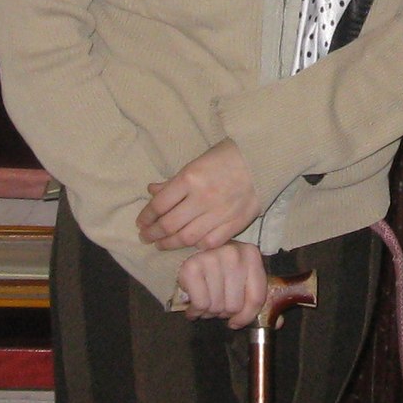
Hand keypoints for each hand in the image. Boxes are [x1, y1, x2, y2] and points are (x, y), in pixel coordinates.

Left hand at [137, 139, 261, 251]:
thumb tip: (151, 192)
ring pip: (186, 237)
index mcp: (190, 178)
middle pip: (169, 224)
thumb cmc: (226, 157)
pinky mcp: (235, 224)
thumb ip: (174, 181)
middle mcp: (202, 198)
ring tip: (160, 244)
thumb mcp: (196, 162)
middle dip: (152, 233)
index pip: (160, 205)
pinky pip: (209, 242)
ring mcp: (219, 213)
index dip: (146, 217)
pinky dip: (195, 245)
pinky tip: (188, 244)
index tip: (140, 223)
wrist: (262, 160)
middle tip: (145, 237)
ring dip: (169, 243)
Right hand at [179, 242, 270, 326]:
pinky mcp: (192, 267)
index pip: (256, 298)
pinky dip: (196, 310)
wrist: (191, 257)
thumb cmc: (221, 272)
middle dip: (225, 312)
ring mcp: (212, 258)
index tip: (237, 322)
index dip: (246, 317)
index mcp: (252, 255)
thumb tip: (279, 323)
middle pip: (235, 305)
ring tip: (206, 301)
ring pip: (217, 307)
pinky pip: (201, 304)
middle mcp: (233, 253)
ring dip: (210, 312)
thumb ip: (260, 300)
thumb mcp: (244, 279)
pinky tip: (195, 303)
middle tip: (218, 304)